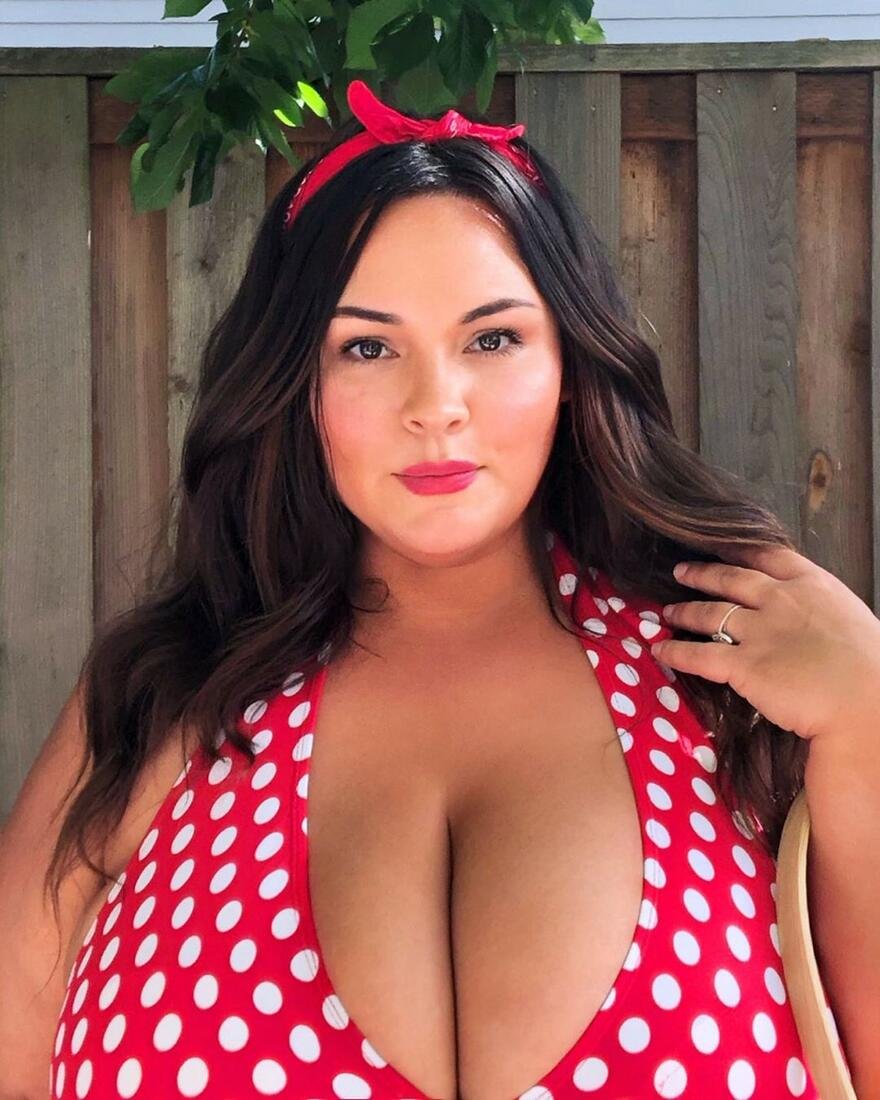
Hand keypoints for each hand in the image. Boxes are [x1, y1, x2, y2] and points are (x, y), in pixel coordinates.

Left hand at [651, 545, 879, 744]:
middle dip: (702, 574)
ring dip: (684, 611)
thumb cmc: (872, 668)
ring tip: (667, 612)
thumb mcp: (850, 620)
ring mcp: (758, 631)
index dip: (739, 551)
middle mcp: (780, 600)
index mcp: (813, 585)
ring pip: (709, 613)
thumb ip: (823, 613)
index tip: (720, 547)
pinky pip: (699, 655)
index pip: (768, 556)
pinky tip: (659, 650)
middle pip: (730, 579)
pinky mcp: (743, 665)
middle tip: (681, 571)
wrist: (866, 703)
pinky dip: (675, 651)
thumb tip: (813, 622)